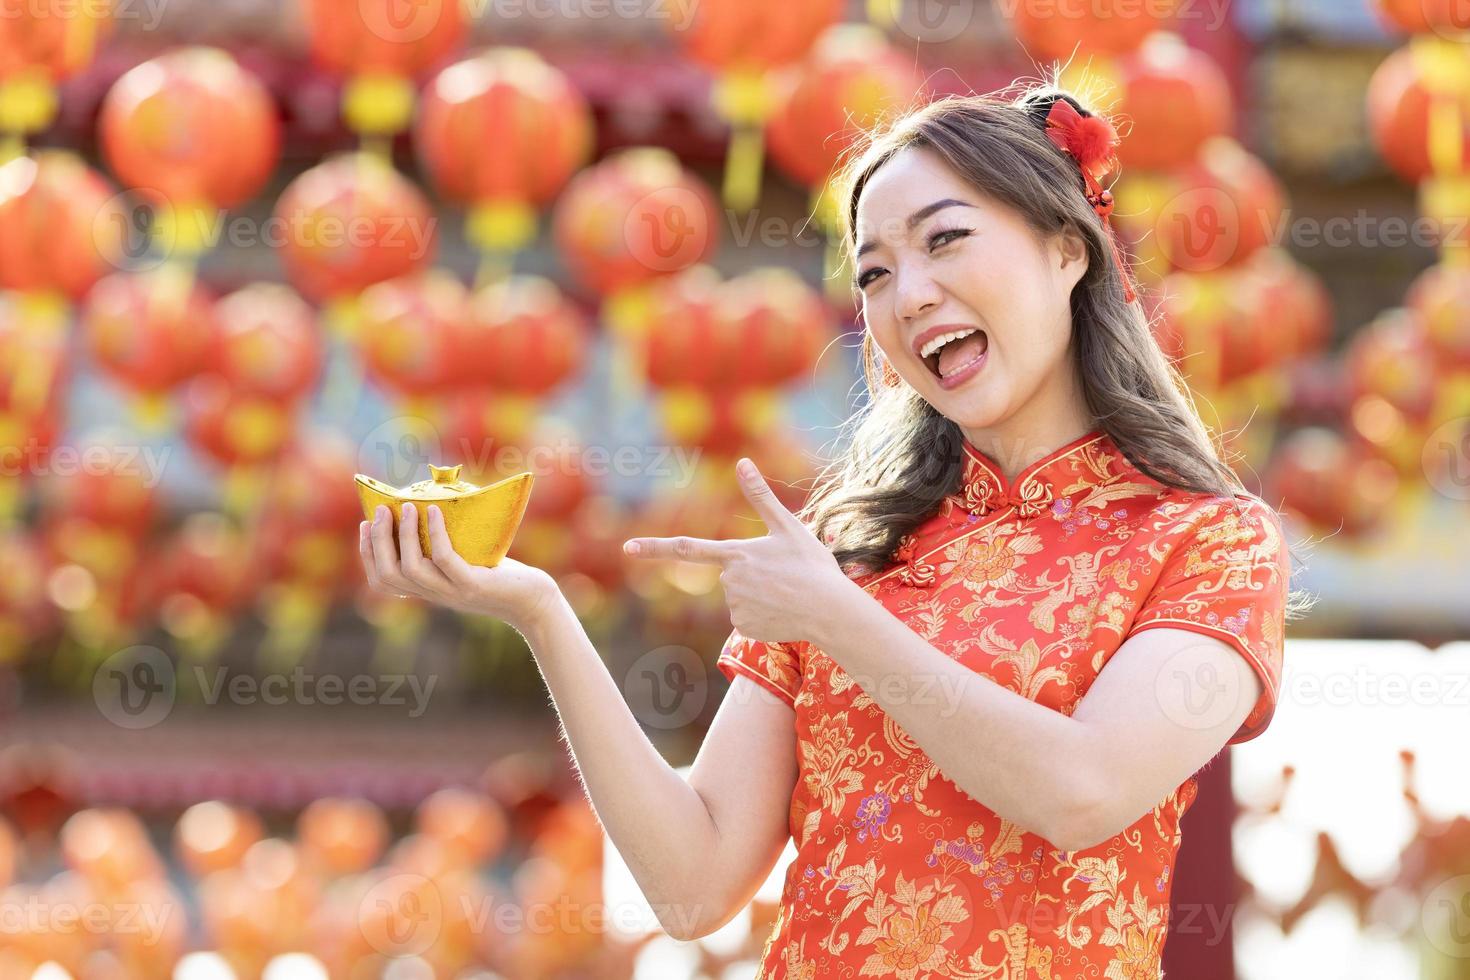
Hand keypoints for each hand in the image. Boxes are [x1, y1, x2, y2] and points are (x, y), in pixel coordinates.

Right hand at [359, 502, 560, 634]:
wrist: (531, 599)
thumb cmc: (498, 574)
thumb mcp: (464, 560)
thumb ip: (443, 546)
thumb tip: (429, 504)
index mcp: (426, 589)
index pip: (382, 580)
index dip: (367, 554)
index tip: (365, 525)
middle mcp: (434, 594)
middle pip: (389, 575)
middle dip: (377, 542)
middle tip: (380, 511)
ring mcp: (452, 592)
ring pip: (411, 569)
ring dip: (403, 535)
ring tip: (407, 507)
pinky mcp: (472, 585)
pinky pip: (445, 560)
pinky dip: (436, 535)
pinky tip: (436, 513)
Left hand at [623, 458, 852, 646]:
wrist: (830, 611)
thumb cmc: (812, 566)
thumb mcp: (789, 527)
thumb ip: (761, 496)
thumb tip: (742, 462)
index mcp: (735, 555)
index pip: (686, 549)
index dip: (654, 547)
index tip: (628, 548)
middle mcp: (729, 582)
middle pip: (731, 574)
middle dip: (752, 574)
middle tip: (784, 576)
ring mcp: (735, 608)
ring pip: (740, 596)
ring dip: (760, 594)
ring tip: (787, 594)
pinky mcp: (745, 629)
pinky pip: (749, 617)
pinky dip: (765, 614)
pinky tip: (784, 612)